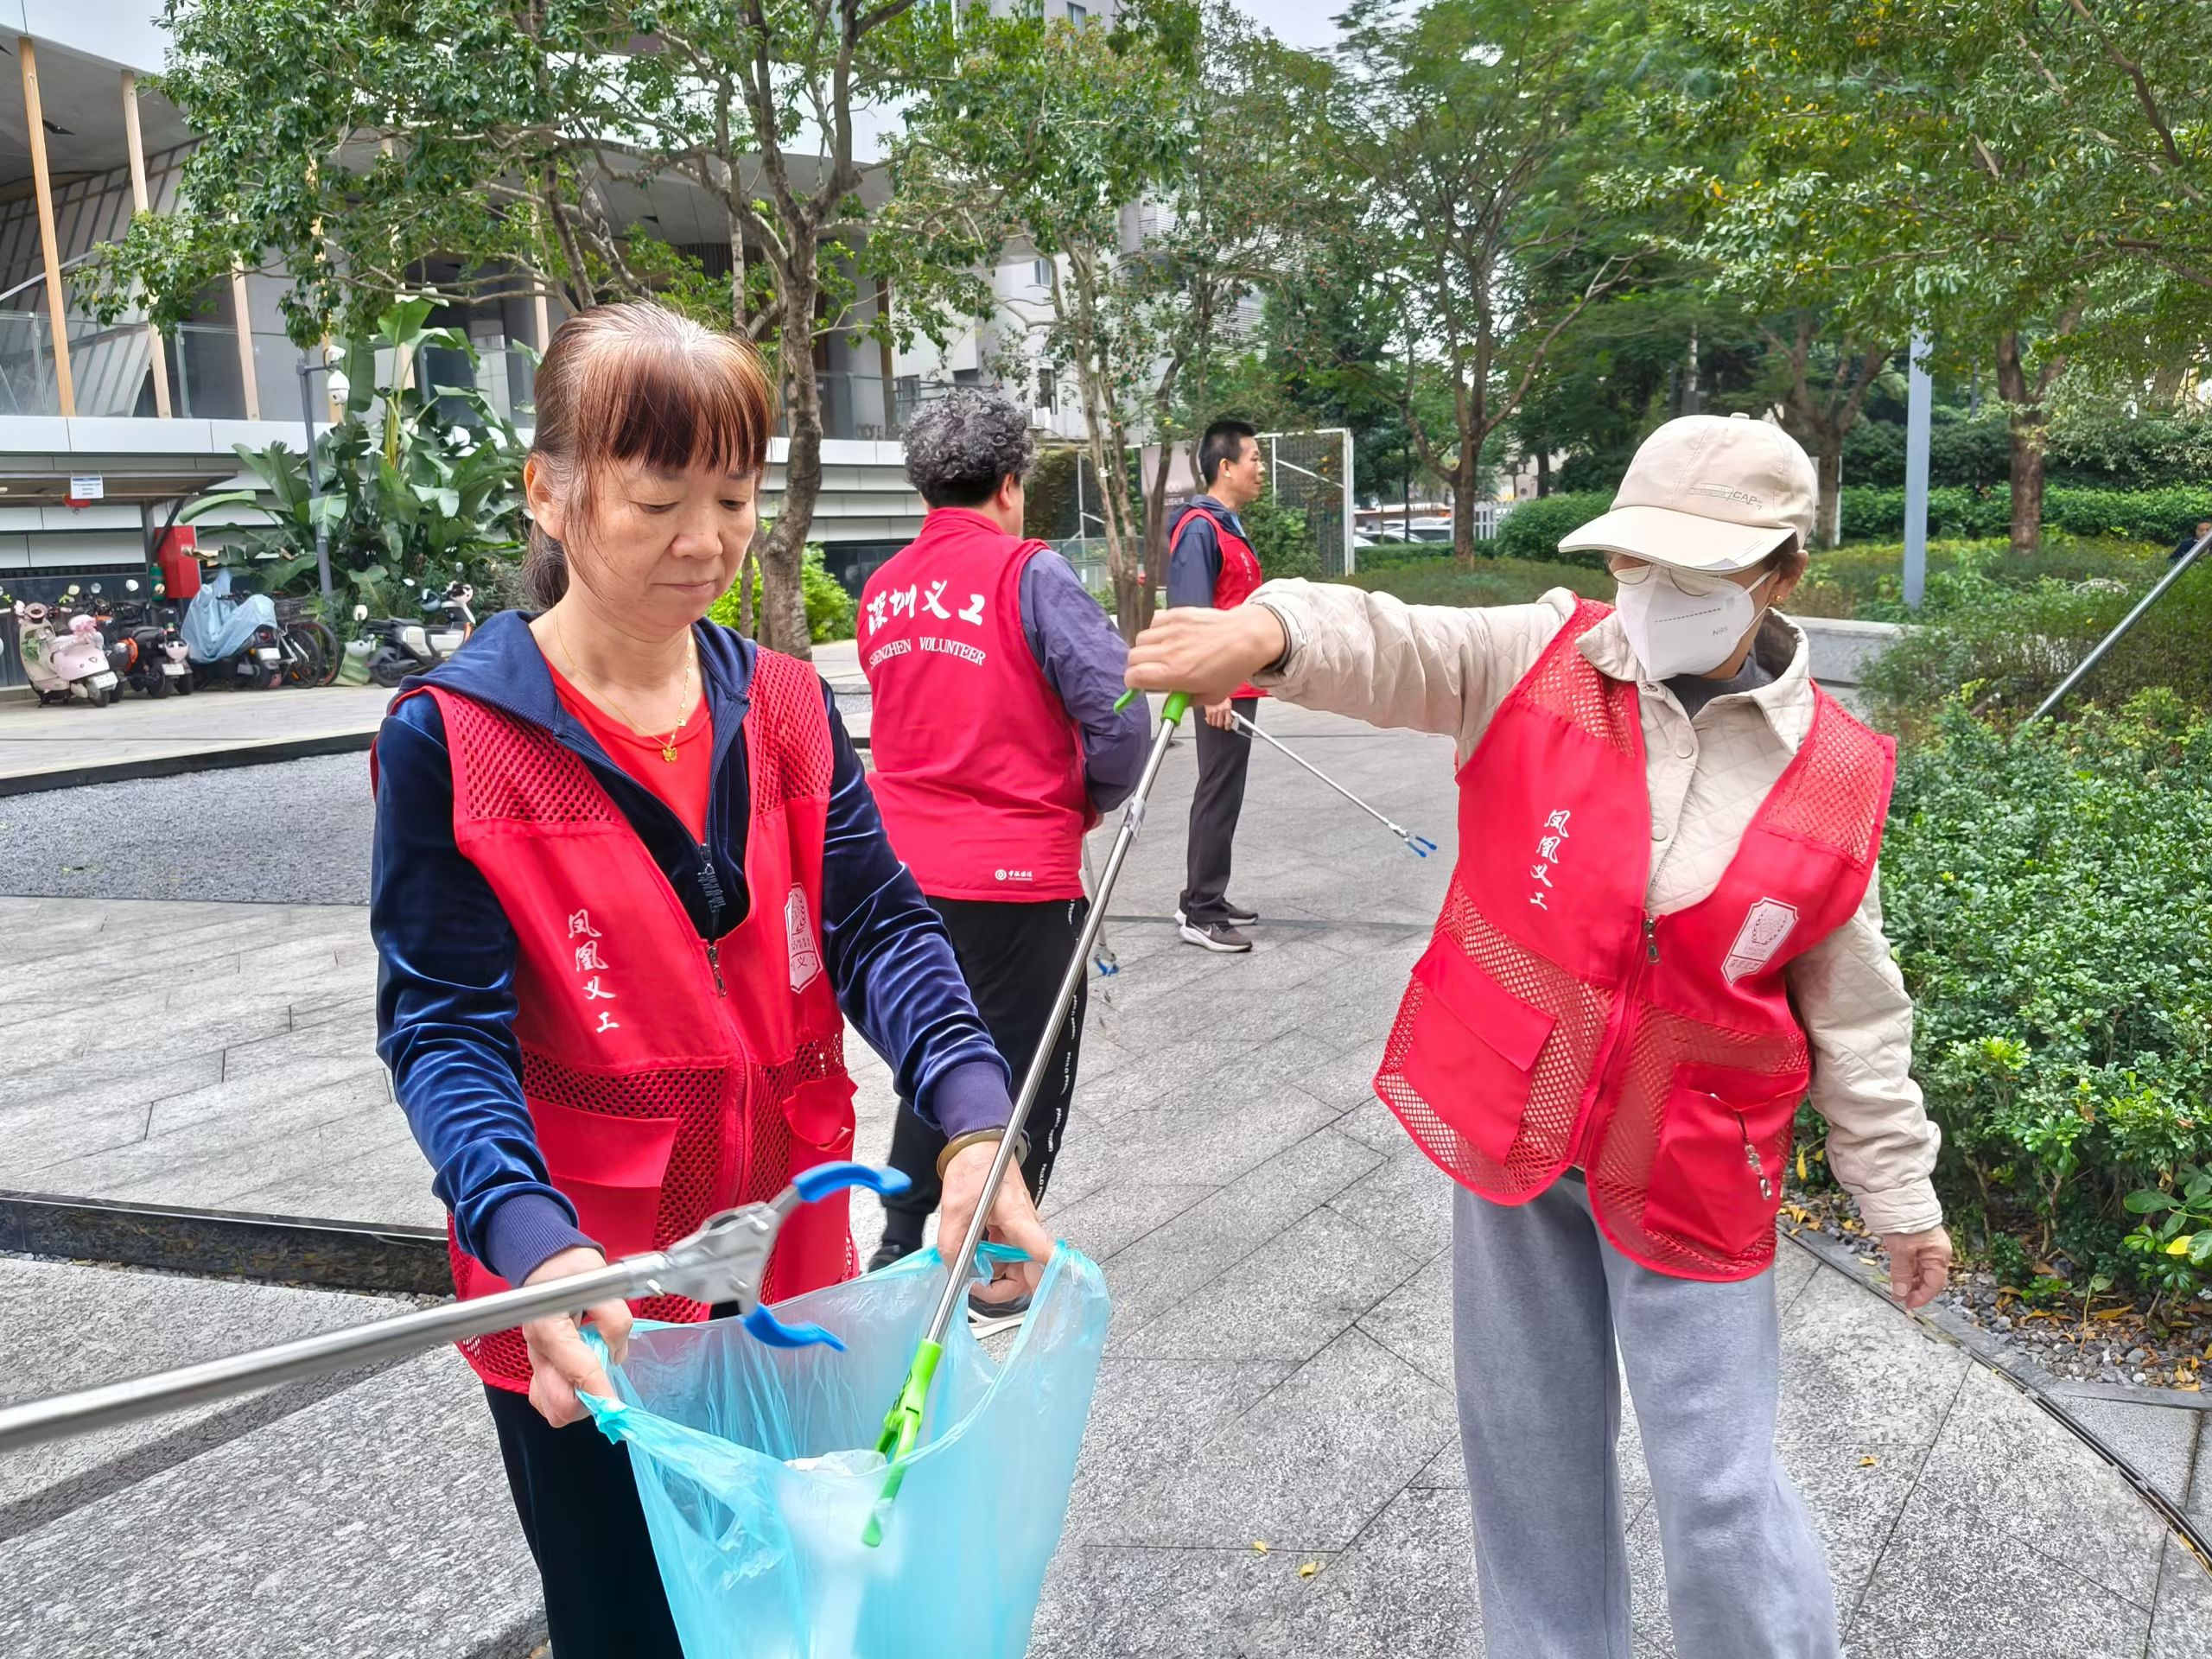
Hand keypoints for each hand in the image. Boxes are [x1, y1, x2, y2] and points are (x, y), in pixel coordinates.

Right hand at [519, 1246, 631, 1426]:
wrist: (545, 1262)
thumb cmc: (570, 1268)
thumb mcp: (600, 1281)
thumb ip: (613, 1318)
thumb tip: (617, 1354)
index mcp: (550, 1329)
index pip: (578, 1372)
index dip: (601, 1393)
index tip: (617, 1408)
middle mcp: (538, 1351)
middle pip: (559, 1404)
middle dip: (587, 1403)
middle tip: (608, 1387)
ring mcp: (536, 1360)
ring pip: (551, 1407)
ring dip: (577, 1403)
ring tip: (595, 1381)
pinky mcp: (539, 1364)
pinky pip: (547, 1397)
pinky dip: (566, 1397)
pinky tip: (581, 1380)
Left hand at [938, 1140, 1053, 1303]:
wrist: (979, 1145)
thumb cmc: (976, 1166)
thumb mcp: (955, 1206)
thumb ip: (952, 1242)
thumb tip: (953, 1269)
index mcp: (1019, 1219)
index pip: (1044, 1253)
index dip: (1052, 1277)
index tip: (1052, 1295)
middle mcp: (1027, 1228)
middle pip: (1031, 1273)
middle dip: (1006, 1289)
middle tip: (978, 1289)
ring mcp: (1021, 1230)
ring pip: (1018, 1268)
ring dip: (996, 1277)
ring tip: (971, 1271)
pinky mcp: (1013, 1229)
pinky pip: (1007, 1256)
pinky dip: (992, 1263)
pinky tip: (975, 1257)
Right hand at [1125, 606, 1286, 702]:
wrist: (1249, 638)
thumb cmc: (1233, 667)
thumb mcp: (1210, 696)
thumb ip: (1185, 701)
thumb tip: (1170, 701)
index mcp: (1175, 674)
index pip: (1133, 676)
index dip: (1133, 683)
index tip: (1141, 684)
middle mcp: (1169, 651)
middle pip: (1133, 657)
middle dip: (1138, 667)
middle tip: (1153, 671)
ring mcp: (1172, 630)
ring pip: (1141, 639)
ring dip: (1147, 648)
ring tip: (1163, 653)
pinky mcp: (1178, 615)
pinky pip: (1154, 622)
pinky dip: (1157, 630)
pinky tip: (1170, 637)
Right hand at [1204, 697, 1235, 729]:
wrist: (1214, 690)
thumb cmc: (1222, 697)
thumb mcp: (1228, 704)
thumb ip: (1229, 712)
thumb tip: (1231, 720)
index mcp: (1227, 709)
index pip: (1228, 722)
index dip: (1228, 727)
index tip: (1227, 727)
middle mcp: (1221, 711)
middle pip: (1219, 725)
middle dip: (1220, 724)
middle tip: (1220, 722)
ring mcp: (1214, 712)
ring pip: (1214, 724)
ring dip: (1215, 722)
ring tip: (1216, 719)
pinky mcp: (1208, 711)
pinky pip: (1209, 721)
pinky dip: (1210, 721)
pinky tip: (1211, 718)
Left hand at [1881, 1226, 1952, 1309]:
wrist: (1899, 1197)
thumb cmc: (1906, 1222)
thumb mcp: (1901, 1250)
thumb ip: (1901, 1272)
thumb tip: (1900, 1293)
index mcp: (1939, 1255)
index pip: (1934, 1284)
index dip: (1921, 1296)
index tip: (1907, 1304)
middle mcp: (1937, 1253)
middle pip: (1928, 1278)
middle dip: (1914, 1289)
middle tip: (1898, 1297)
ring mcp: (1927, 1247)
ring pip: (1920, 1270)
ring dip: (1909, 1281)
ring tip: (1896, 1288)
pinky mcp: (1917, 1242)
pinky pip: (1914, 1262)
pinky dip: (1906, 1270)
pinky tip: (1897, 1275)